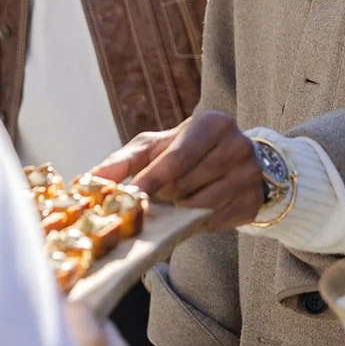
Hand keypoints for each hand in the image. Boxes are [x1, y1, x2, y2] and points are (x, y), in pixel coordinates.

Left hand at [97, 111, 263, 230]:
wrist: (233, 162)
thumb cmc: (186, 150)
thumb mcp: (157, 147)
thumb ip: (124, 160)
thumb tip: (90, 180)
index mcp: (213, 124)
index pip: (178, 157)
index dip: (151, 179)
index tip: (131, 196)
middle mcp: (238, 146)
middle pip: (186, 184)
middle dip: (165, 194)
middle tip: (159, 195)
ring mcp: (250, 176)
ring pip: (200, 206)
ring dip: (180, 209)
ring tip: (177, 200)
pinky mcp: (253, 202)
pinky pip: (214, 221)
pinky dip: (196, 221)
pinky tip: (194, 210)